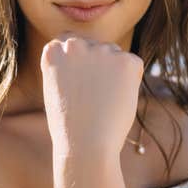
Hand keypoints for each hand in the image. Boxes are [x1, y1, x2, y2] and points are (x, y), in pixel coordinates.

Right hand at [40, 32, 144, 157]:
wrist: (86, 145)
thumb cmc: (70, 127)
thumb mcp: (57, 91)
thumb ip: (69, 69)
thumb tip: (92, 61)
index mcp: (53, 51)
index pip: (68, 41)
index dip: (78, 62)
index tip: (79, 81)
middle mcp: (75, 45)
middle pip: (94, 47)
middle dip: (98, 66)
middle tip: (94, 98)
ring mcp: (101, 50)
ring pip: (115, 55)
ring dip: (114, 74)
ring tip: (104, 103)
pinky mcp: (127, 61)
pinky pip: (134, 65)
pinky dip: (131, 82)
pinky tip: (118, 101)